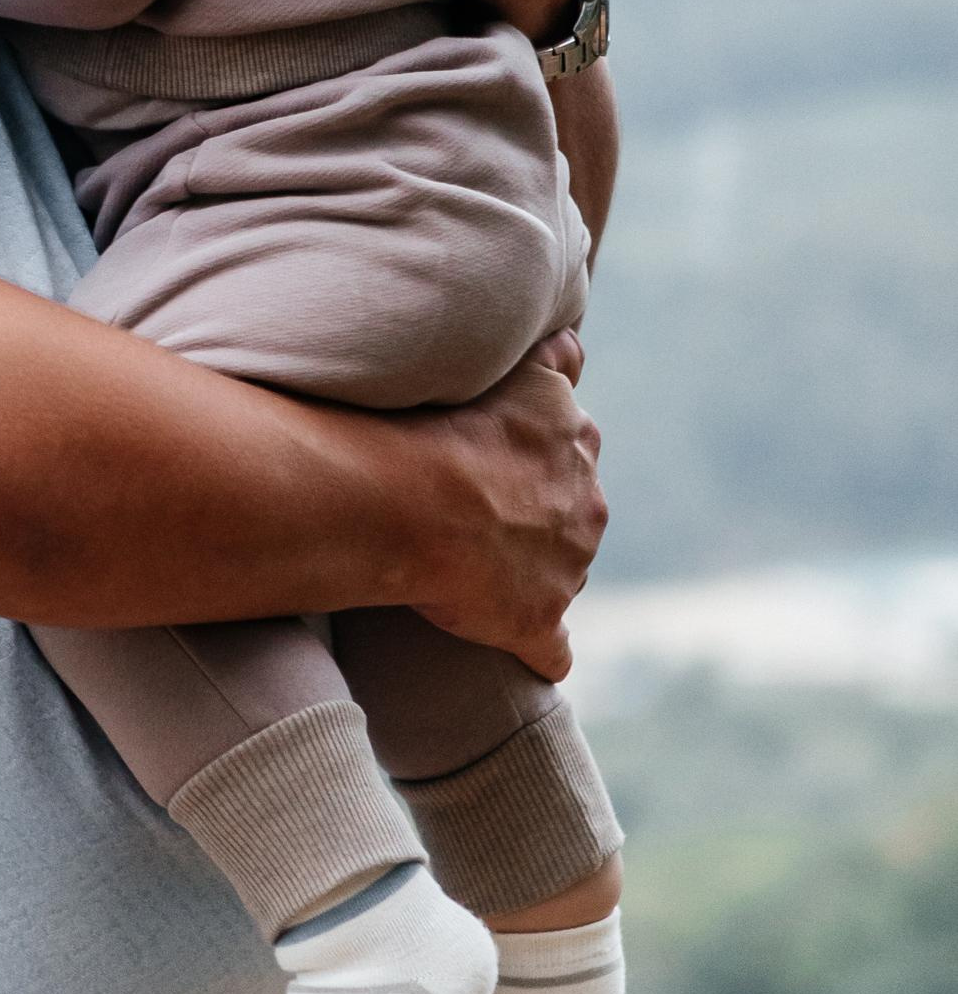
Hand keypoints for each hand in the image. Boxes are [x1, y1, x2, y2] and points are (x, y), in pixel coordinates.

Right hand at [403, 333, 604, 678]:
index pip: (568, 449)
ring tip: (470, 567)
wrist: (408, 498)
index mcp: (573, 439)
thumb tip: (579, 344)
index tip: (489, 465)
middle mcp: (586, 503)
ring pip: (560, 571)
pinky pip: (551, 649)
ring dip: (528, 572)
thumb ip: (553, 356)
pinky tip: (518, 648)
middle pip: (571, 513)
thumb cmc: (439, 422)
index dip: (528, 460)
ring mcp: (567, 567)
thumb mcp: (512, 368)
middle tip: (473, 514)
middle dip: (536, 516)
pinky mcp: (539, 620)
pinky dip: (539, 650)